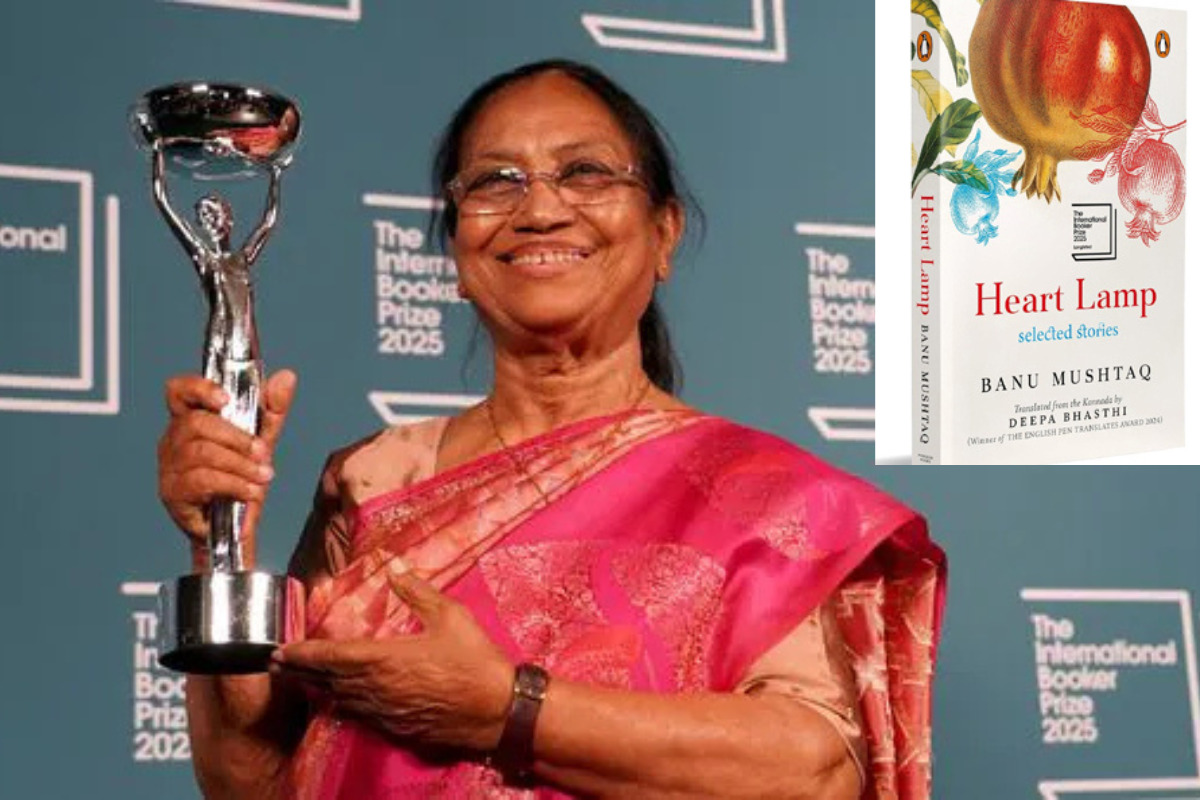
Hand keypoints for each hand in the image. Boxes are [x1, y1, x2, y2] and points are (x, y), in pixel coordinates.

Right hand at [157, 369, 296, 556]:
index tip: (226, 400)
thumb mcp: (262, 441)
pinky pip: (202, 480)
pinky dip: (234, 484)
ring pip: (202, 452)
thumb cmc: (241, 480)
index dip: (198, 388)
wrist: (235, 528)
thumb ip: (272, 410)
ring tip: (264, 476)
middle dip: (236, 437)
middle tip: (262, 452)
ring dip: (240, 464)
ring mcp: (169, 467)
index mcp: (190, 420)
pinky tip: (250, 491)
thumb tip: (286, 376)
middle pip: (196, 423)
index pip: (179, 392)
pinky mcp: (172, 493)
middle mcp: (173, 440)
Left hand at [270, 571, 514, 752]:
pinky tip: (341, 701)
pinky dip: (343, 706)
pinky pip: (359, 716)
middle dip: (299, 672)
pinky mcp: (397, 729)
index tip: (279, 650)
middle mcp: (375, 689)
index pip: (330, 656)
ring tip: (301, 680)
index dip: (302, 653)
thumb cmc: (475, 661)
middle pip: (326, 681)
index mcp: (383, 659)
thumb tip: (396, 567)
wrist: (499, 711)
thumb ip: (418, 592)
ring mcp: (384, 713)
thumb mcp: (450, 617)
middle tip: (276, 665)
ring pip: (340, 700)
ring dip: (317, 689)